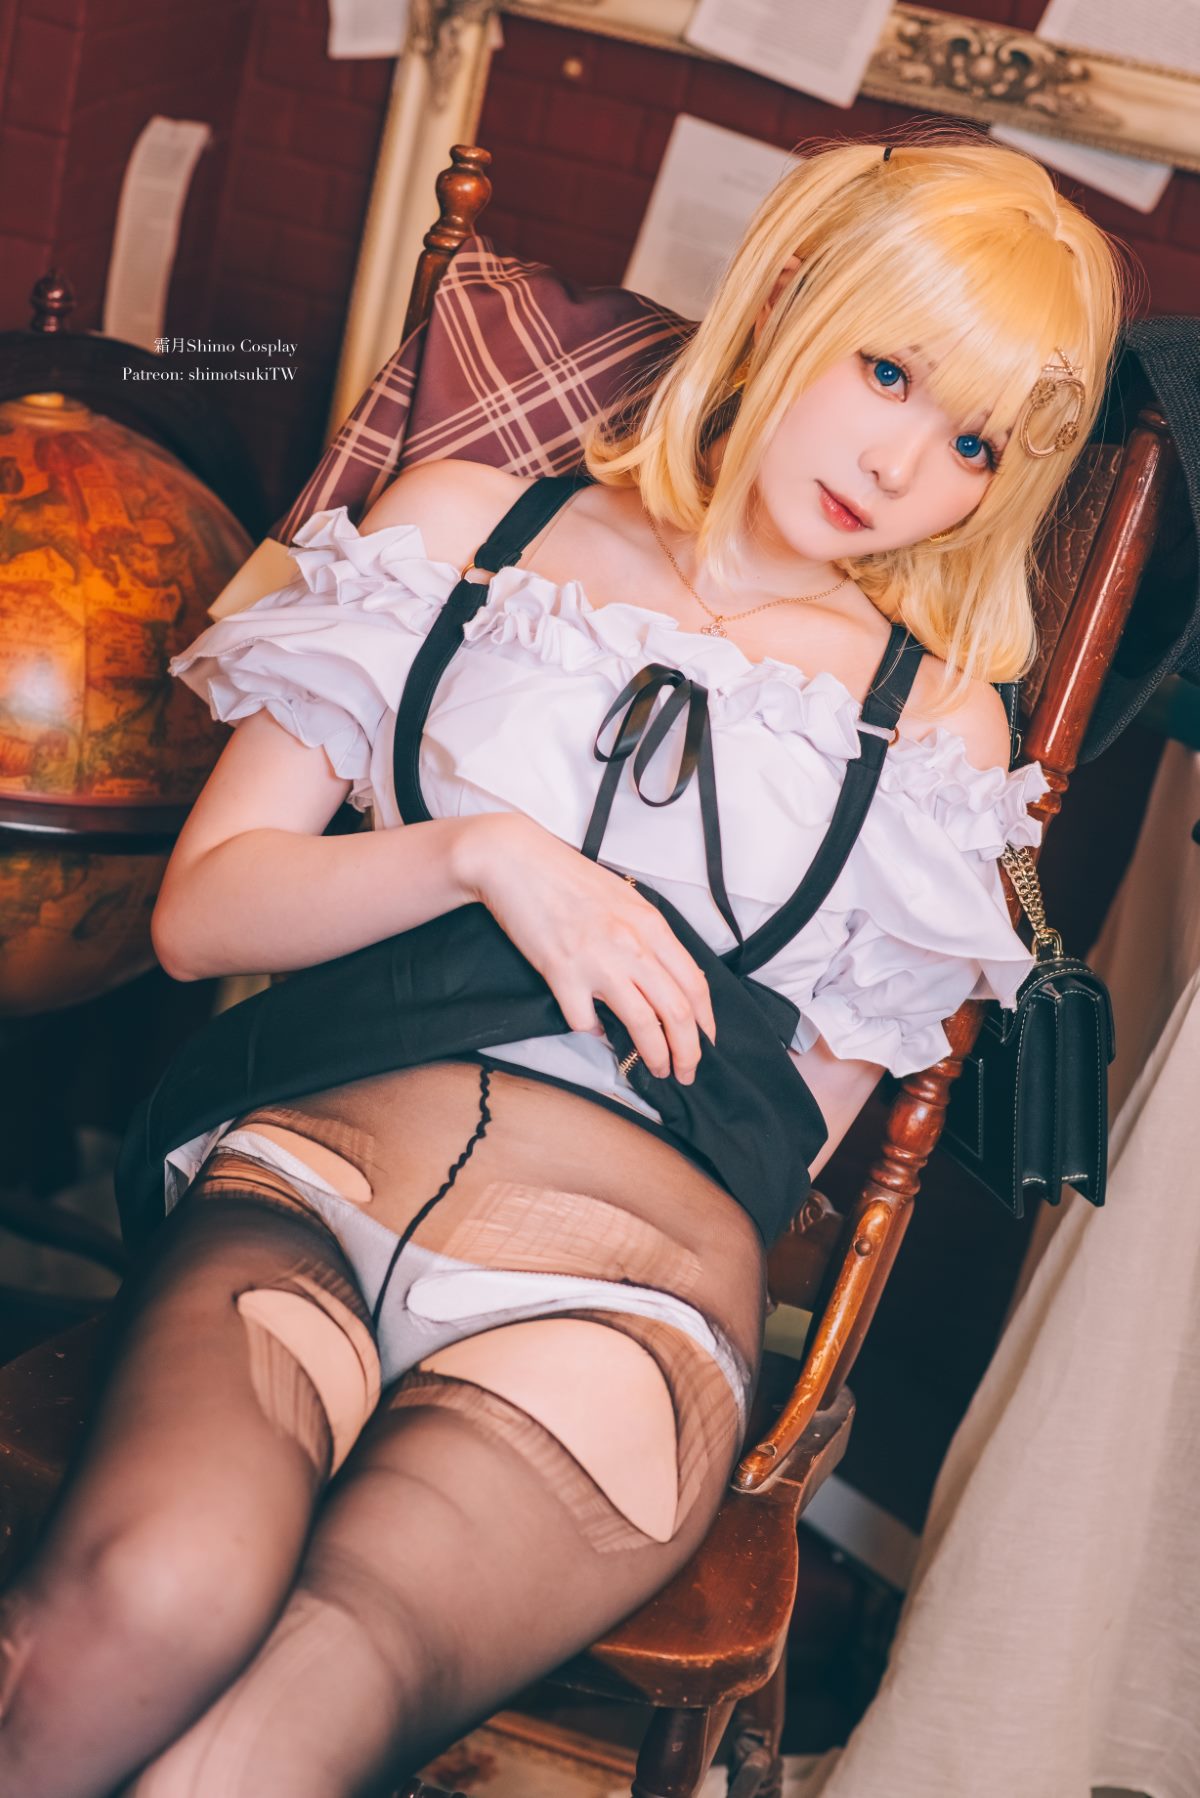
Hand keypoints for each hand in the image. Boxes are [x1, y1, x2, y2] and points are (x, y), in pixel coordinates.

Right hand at [455, 813, 716, 1081]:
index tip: (707, 1041)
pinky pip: (586, 1022)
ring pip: (643, 1024)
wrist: (514, 861)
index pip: (694, 983)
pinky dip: (594, 1034)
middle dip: (689, 1052)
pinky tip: (594, 1030)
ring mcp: (598, 961)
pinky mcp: (562, 974)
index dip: (706, 1022)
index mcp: (650, 924)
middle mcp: (632, 945)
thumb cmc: (566, 876)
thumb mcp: (623, 898)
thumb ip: (646, 935)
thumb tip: (662, 976)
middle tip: (687, 1072)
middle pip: (677, 1012)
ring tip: (656, 1070)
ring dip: (655, 1056)